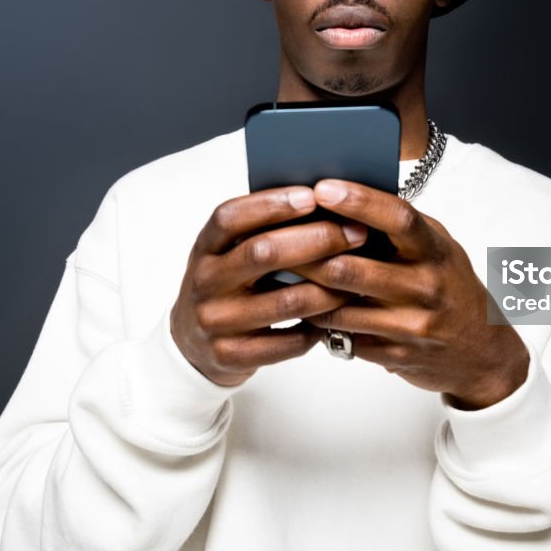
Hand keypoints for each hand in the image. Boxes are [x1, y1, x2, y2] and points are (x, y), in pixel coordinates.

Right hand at [170, 186, 366, 387]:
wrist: (192, 344)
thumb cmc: (227, 287)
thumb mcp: (229, 254)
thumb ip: (261, 231)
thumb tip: (324, 201)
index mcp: (205, 248)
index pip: (231, 217)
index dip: (271, 204)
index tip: (313, 195)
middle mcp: (205, 282)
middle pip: (263, 253)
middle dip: (317, 240)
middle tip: (356, 233)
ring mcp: (215, 321)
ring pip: (286, 301)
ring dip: (330, 288)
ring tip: (359, 276)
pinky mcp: (230, 355)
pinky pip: (288, 342)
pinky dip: (318, 328)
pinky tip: (336, 316)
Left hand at [292, 180, 529, 409]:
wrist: (481, 352)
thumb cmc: (450, 287)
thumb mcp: (437, 248)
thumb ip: (400, 228)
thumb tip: (346, 196)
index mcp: (436, 250)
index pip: (398, 218)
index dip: (359, 201)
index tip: (323, 187)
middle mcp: (426, 287)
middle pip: (351, 268)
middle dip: (308, 254)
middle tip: (276, 238)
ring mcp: (411, 326)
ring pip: (339, 307)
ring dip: (304, 291)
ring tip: (279, 273)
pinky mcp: (395, 356)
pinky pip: (343, 337)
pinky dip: (318, 322)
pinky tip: (302, 307)